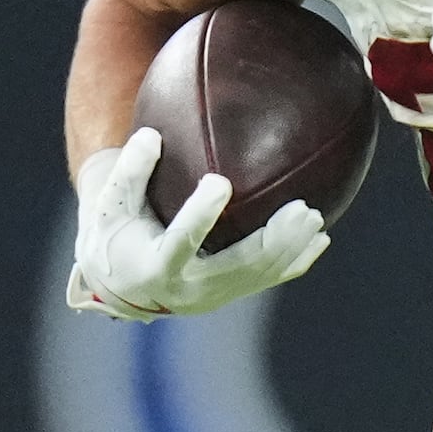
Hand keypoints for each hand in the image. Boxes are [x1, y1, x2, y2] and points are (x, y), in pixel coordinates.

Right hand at [63, 125, 326, 320]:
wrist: (122, 284)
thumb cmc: (116, 234)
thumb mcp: (112, 204)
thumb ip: (130, 172)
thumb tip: (151, 135)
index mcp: (154, 266)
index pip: (181, 240)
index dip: (200, 214)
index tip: (220, 180)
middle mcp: (188, 289)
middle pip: (238, 267)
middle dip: (272, 241)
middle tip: (300, 209)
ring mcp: (213, 296)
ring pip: (259, 276)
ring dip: (291, 248)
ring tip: (314, 216)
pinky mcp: (229, 294)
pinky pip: (267, 281)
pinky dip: (295, 262)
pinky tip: (320, 240)